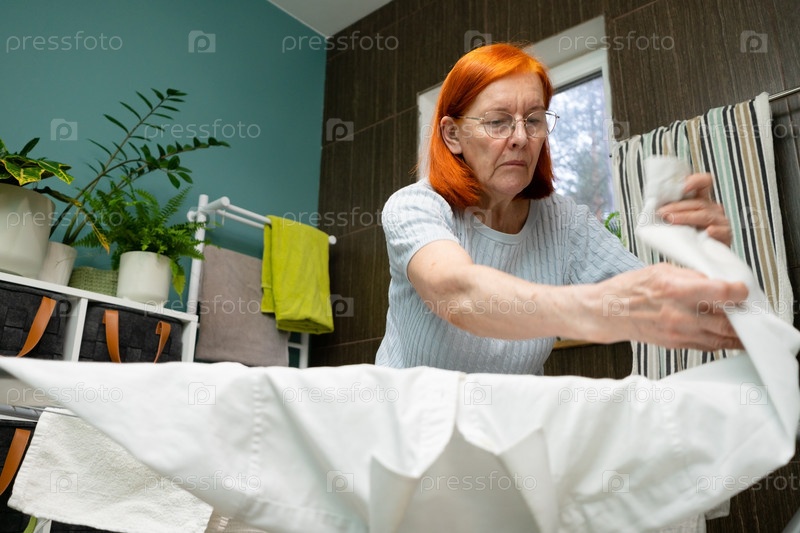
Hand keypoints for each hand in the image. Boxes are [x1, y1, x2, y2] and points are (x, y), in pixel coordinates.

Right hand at [596, 263, 747, 350]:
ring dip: (737, 332)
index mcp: (676, 290)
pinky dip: (721, 340)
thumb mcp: (661, 270)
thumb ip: (692, 276)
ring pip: (722, 338)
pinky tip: (724, 333)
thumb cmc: (630, 289)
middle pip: (728, 321)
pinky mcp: (676, 344)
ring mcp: (678, 333)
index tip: (742, 289)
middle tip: (747, 308)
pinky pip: (709, 346)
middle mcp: (679, 314)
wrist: (608, 312)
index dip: (739, 291)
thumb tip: (716, 280)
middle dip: (743, 315)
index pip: (722, 293)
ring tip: (742, 323)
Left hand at [656, 173, 732, 246]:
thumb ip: (670, 213)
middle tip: (662, 212)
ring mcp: (720, 221)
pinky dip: (714, 231)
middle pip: (698, 203)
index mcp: (701, 202)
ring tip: (671, 220)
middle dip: (677, 207)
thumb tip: (651, 208)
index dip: (696, 181)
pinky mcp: (725, 236)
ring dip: (686, 217)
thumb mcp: (677, 223)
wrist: (698, 259)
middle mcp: (713, 209)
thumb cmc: (687, 239)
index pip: (704, 183)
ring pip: (705, 216)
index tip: (683, 186)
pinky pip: (722, 232)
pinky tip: (708, 231)